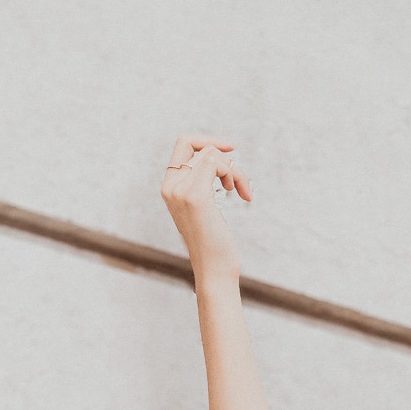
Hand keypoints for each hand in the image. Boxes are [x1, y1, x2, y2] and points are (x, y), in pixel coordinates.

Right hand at [161, 132, 252, 275]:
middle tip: (236, 183)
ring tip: (239, 191)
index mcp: (169, 187)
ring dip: (234, 170)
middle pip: (200, 147)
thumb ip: (201, 181)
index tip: (230, 149)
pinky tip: (242, 194)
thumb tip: (219, 154)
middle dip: (226, 160)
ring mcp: (180, 190)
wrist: (214, 269)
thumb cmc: (214, 242)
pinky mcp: (195, 196)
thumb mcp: (204, 207)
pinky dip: (234, 173)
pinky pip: (216, 163)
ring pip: (211, 154)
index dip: (208, 140)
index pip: (183, 144)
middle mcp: (170, 186)